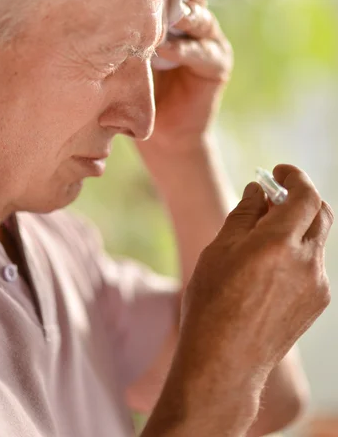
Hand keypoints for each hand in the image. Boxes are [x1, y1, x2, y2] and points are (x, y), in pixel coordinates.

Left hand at [139, 0, 232, 154]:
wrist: (162, 134)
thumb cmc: (139, 90)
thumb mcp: (131, 53)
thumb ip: (129, 29)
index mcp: (174, 12)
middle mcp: (195, 21)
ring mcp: (209, 41)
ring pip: (199, 17)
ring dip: (181, 13)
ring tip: (161, 11)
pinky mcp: (217, 65)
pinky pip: (202, 52)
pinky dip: (183, 49)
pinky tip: (164, 48)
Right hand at [172, 165, 331, 424]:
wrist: (225, 360)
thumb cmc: (212, 302)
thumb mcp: (219, 249)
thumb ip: (245, 214)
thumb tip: (259, 190)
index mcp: (278, 243)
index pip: (305, 195)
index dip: (295, 177)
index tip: (279, 172)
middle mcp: (305, 261)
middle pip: (320, 213)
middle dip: (301, 197)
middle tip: (275, 196)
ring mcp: (316, 284)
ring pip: (316, 239)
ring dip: (298, 226)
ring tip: (264, 237)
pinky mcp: (317, 302)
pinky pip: (313, 264)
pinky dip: (298, 251)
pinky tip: (269, 267)